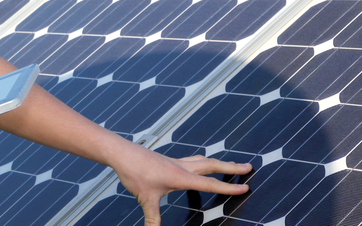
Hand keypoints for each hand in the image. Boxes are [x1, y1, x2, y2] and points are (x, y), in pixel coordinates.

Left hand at [113, 145, 251, 225]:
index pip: (209, 184)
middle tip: (250, 167)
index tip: (246, 187)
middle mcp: (181, 166)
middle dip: (232, 168)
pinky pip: (192, 160)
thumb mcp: (145, 199)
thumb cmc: (133, 172)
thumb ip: (153, 218)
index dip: (228, 188)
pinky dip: (203, 161)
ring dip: (219, 163)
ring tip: (231, 165)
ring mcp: (175, 161)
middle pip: (212, 166)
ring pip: (203, 160)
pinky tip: (202, 164)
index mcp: (180, 176)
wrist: (121, 152)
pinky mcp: (169, 160)